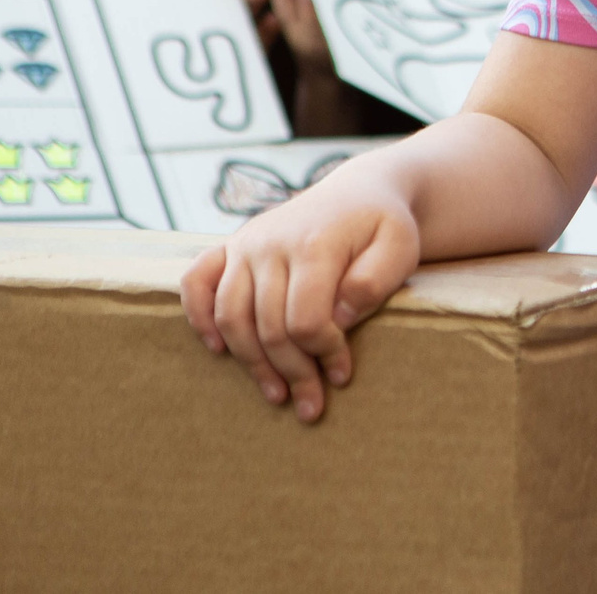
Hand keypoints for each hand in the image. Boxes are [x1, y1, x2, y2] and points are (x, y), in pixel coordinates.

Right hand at [179, 168, 420, 423]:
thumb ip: (375, 282)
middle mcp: (271, 242)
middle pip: (268, 326)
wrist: (359, 191)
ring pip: (231, 316)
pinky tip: (219, 350)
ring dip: (251, 363)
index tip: (342, 375)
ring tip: (278, 394)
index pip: (306, 318)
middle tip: (312, 405)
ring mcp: (246, 243)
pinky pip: (196, 282)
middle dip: (292, 372)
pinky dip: (199, 317)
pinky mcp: (230, 246)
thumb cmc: (382, 226)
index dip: (323, 355)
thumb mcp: (400, 248)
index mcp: (315, 244)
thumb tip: (338, 318)